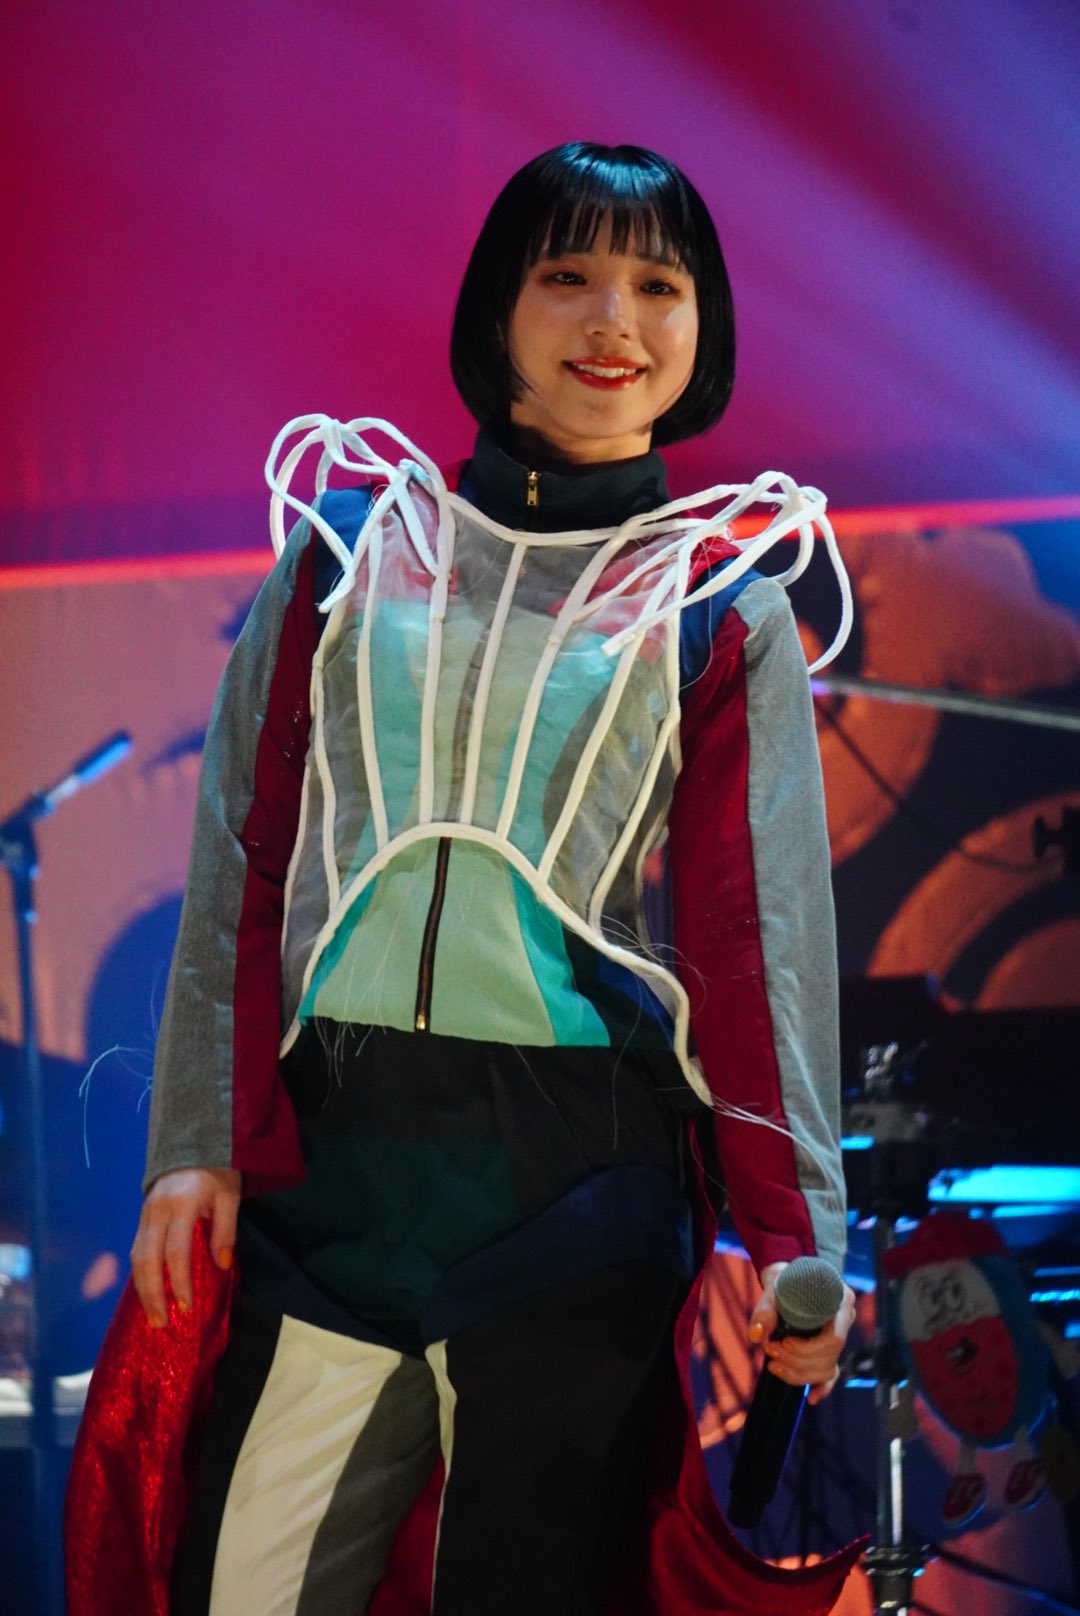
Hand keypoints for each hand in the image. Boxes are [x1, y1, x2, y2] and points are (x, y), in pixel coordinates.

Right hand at [130, 1167, 239, 1326]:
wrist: (192, 1141)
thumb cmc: (216, 1170)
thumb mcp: (229, 1196)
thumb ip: (225, 1230)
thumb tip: (222, 1265)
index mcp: (181, 1205)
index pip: (176, 1252)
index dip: (180, 1282)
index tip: (187, 1308)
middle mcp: (157, 1211)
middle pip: (148, 1259)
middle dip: (153, 1295)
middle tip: (160, 1324)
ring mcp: (145, 1213)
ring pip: (136, 1257)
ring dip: (142, 1288)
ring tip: (152, 1315)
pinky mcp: (142, 1216)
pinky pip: (136, 1249)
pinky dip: (140, 1273)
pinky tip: (147, 1291)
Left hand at [748, 1261, 855, 1405]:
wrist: (788, 1277)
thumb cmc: (785, 1279)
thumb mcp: (774, 1287)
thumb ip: (765, 1310)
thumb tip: (755, 1336)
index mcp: (841, 1302)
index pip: (835, 1339)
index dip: (809, 1349)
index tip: (783, 1343)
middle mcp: (845, 1321)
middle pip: (830, 1357)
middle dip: (797, 1361)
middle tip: (769, 1351)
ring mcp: (839, 1336)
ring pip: (828, 1368)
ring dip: (799, 1373)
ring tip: (773, 1365)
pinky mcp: (829, 1349)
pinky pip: (831, 1374)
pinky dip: (822, 1388)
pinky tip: (811, 1398)